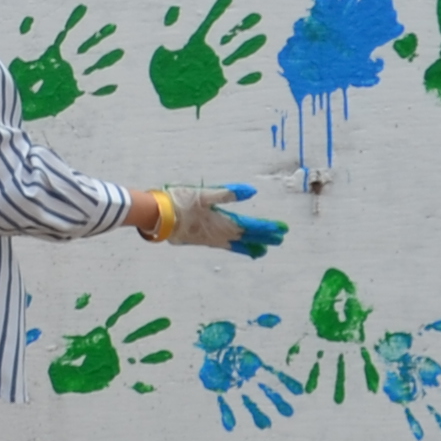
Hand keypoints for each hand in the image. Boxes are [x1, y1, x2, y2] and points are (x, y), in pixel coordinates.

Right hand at [136, 188, 276, 252]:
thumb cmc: (179, 202)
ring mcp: (212, 239)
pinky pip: (225, 246)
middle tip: (280, 238)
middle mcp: (220, 233)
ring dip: (251, 245)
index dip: (268, 227)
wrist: (157, 217)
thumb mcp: (204, 194)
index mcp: (224, 222)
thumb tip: (251, 191)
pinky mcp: (203, 240)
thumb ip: (228, 193)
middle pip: (247, 236)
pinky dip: (236, 248)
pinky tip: (237, 248)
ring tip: (263, 250)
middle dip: (264, 237)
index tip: (282, 229)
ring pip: (237, 244)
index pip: (251, 226)